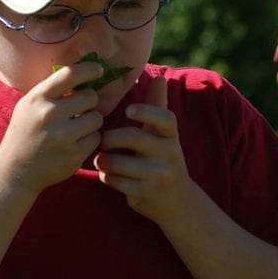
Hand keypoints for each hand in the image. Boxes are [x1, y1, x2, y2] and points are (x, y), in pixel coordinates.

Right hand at [0, 61, 104, 191]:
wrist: (15, 171)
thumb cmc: (26, 132)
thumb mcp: (30, 105)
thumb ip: (53, 90)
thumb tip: (85, 70)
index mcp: (38, 98)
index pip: (70, 74)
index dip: (90, 69)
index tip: (99, 70)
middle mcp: (50, 114)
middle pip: (90, 97)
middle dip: (90, 102)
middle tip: (80, 109)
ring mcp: (63, 136)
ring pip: (97, 118)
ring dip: (91, 121)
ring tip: (77, 127)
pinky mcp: (74, 154)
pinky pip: (96, 138)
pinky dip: (90, 139)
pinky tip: (76, 142)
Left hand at [95, 76, 195, 223]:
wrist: (177, 201)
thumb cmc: (164, 159)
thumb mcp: (165, 135)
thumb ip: (158, 107)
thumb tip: (160, 78)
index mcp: (172, 136)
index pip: (165, 118)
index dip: (147, 112)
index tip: (129, 111)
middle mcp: (169, 154)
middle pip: (134, 138)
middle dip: (111, 138)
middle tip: (103, 140)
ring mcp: (158, 175)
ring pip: (120, 162)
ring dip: (104, 160)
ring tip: (100, 159)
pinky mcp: (145, 194)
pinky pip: (117, 181)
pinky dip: (107, 177)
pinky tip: (108, 174)